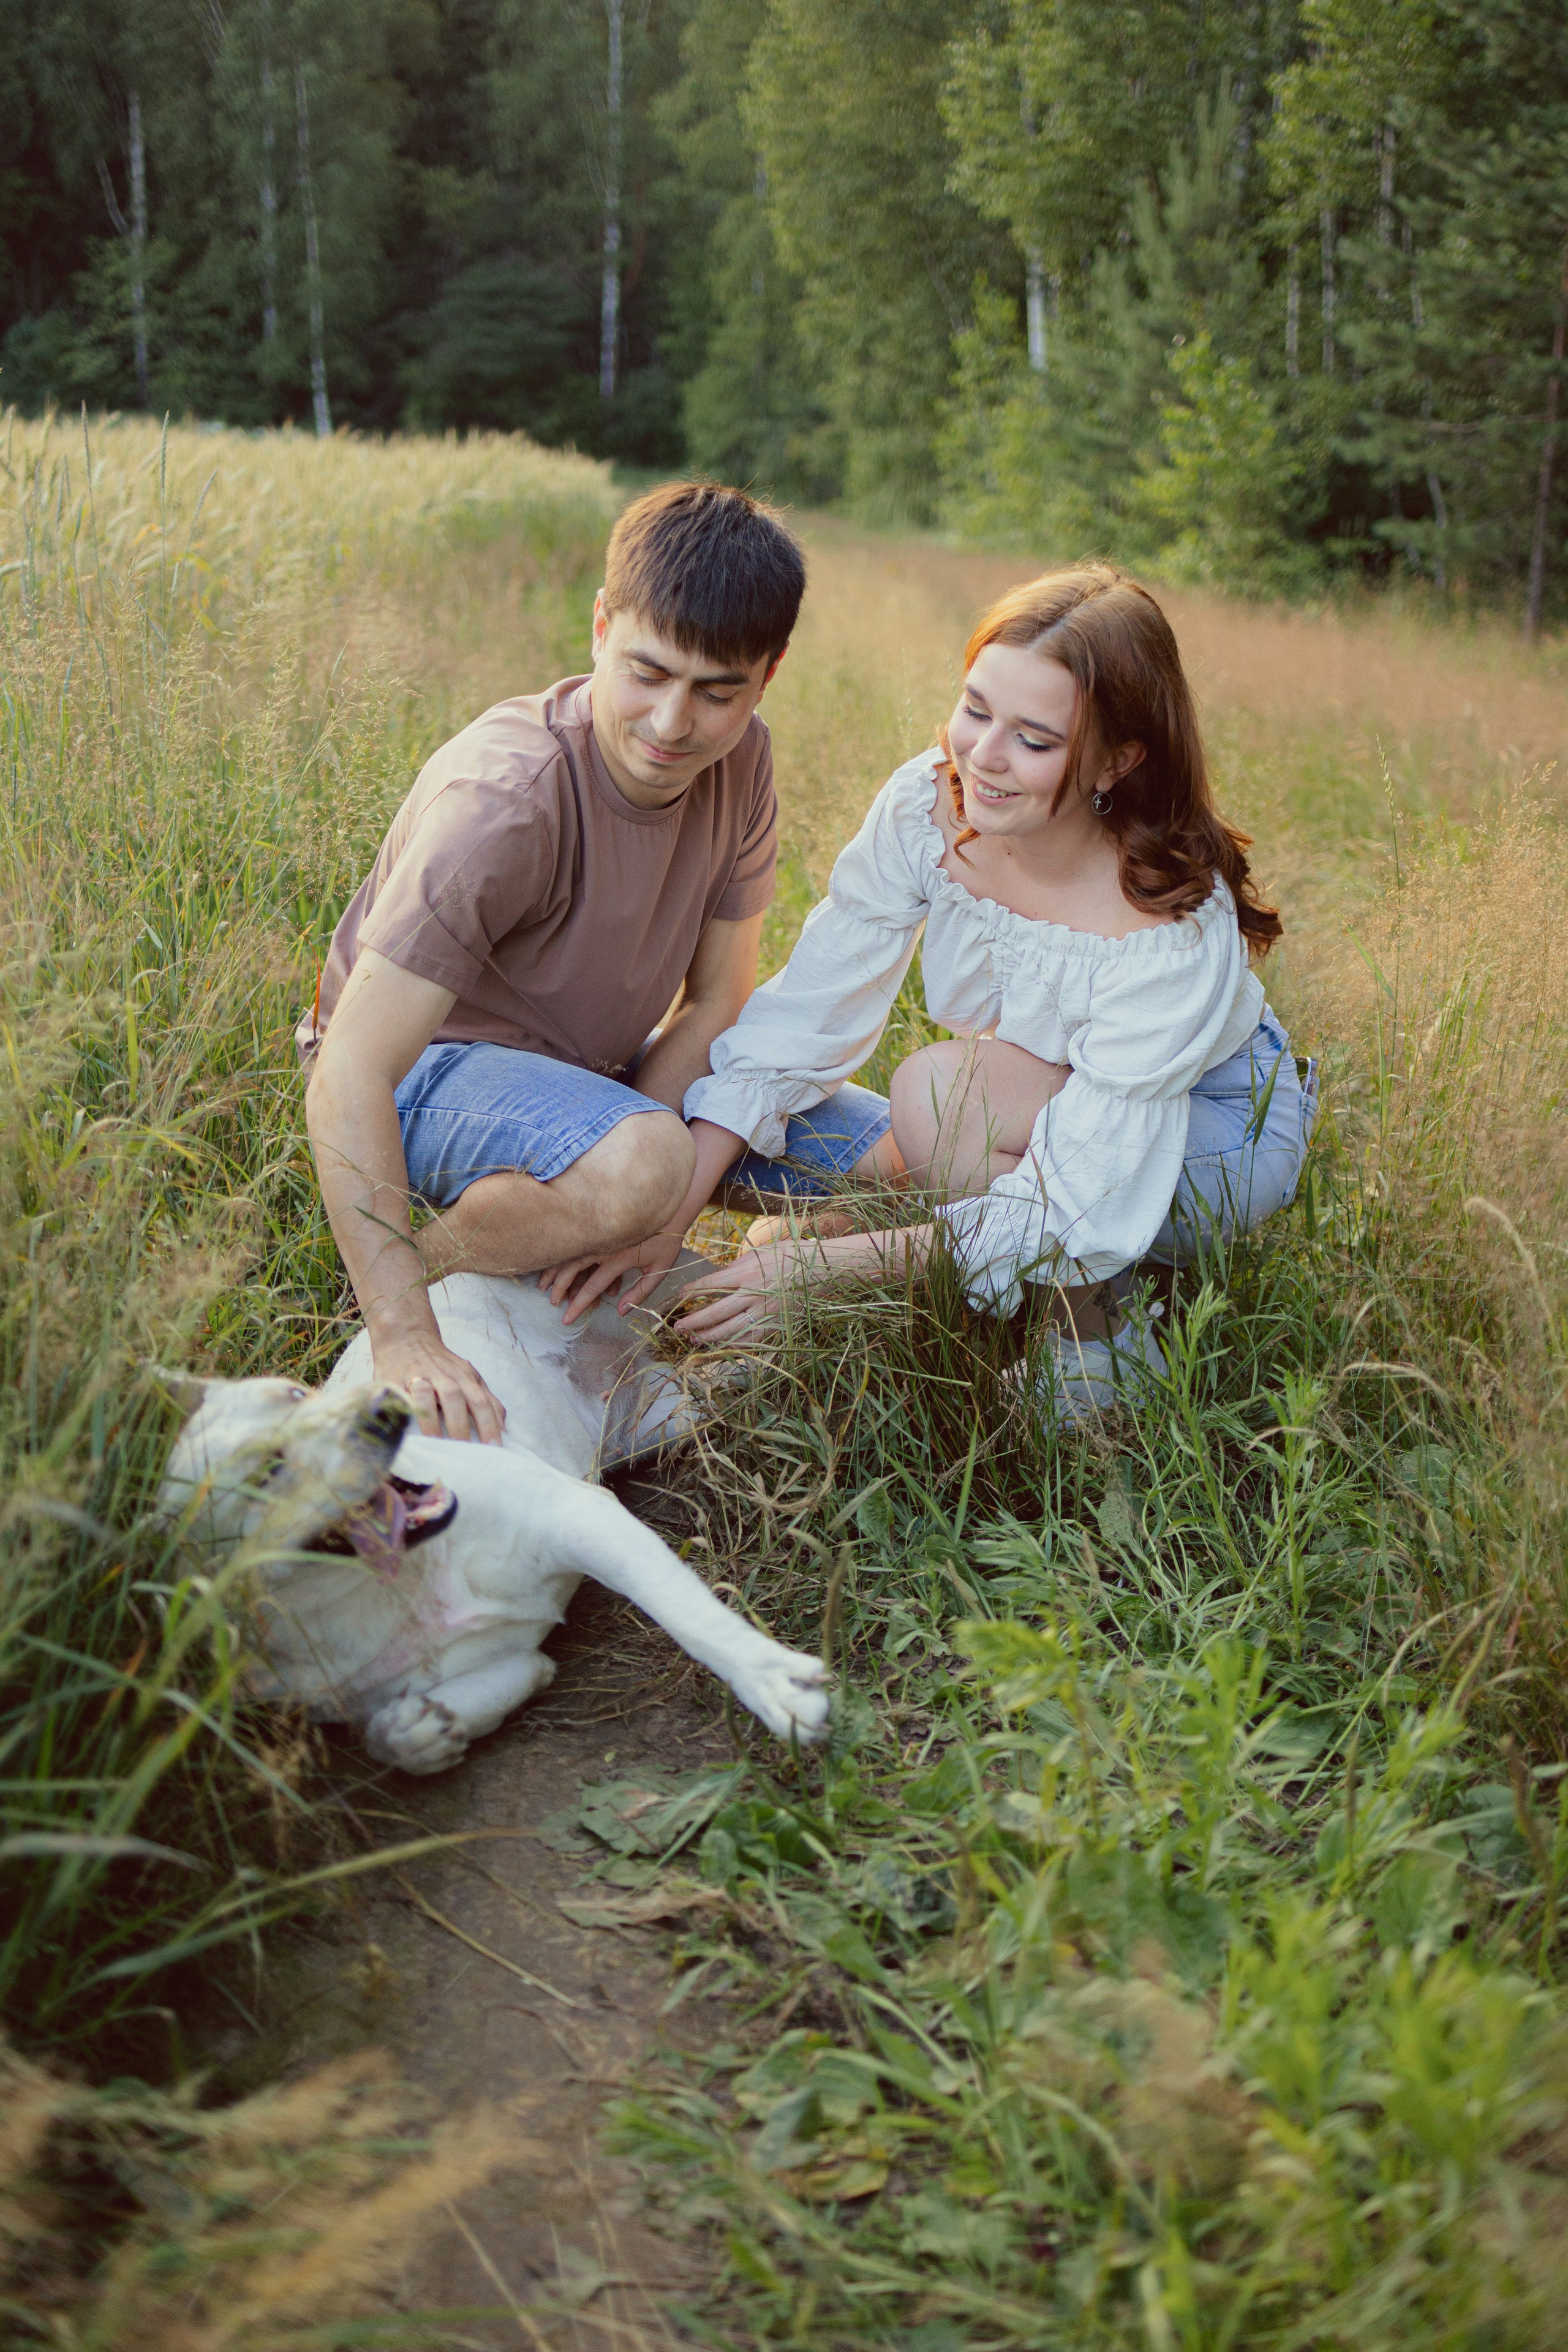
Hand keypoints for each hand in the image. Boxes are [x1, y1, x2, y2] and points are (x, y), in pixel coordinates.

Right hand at [370, 1325, 505, 1443]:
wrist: (407, 1338)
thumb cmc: (441, 1366)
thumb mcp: (468, 1377)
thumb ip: (486, 1400)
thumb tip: (503, 1428)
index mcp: (465, 1376)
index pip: (482, 1401)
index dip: (489, 1424)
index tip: (494, 1447)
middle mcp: (444, 1375)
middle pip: (456, 1398)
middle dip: (461, 1426)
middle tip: (464, 1452)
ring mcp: (419, 1375)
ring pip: (427, 1394)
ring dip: (432, 1420)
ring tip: (436, 1443)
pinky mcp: (396, 1379)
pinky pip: (400, 1395)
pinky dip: (406, 1409)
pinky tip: (408, 1428)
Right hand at [538, 1229, 688, 1325]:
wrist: (670, 1207)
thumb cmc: (667, 1241)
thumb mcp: (660, 1270)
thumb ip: (640, 1292)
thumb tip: (621, 1311)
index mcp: (618, 1258)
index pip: (592, 1286)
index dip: (578, 1304)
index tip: (567, 1318)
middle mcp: (604, 1245)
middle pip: (572, 1268)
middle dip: (559, 1287)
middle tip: (553, 1302)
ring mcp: (599, 1233)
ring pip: (569, 1253)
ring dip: (554, 1270)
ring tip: (543, 1286)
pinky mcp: (598, 1225)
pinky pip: (575, 1242)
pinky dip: (561, 1254)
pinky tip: (553, 1263)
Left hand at [669, 1239, 818, 1344]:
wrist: (823, 1270)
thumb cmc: (792, 1255)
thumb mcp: (761, 1251)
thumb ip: (737, 1265)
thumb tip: (719, 1276)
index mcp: (747, 1273)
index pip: (710, 1285)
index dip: (691, 1292)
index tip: (678, 1296)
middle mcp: (753, 1295)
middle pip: (715, 1313)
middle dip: (693, 1321)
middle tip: (677, 1327)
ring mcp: (765, 1313)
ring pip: (730, 1331)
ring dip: (709, 1337)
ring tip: (694, 1339)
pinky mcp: (776, 1325)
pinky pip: (751, 1340)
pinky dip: (734, 1345)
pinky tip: (722, 1346)